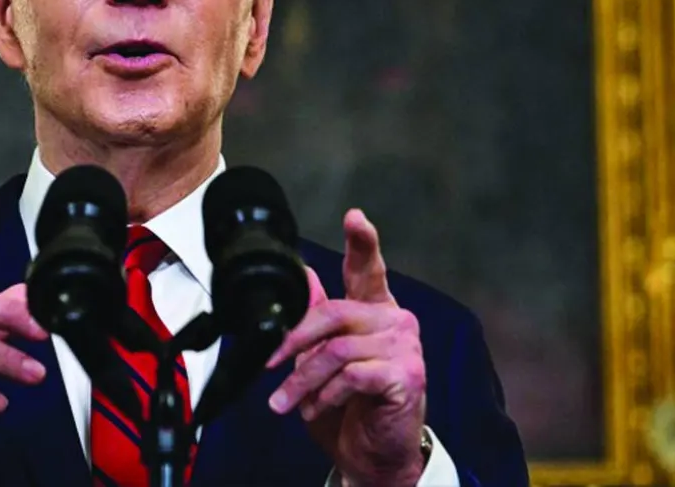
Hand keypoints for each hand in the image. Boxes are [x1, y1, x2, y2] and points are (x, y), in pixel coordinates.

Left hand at [266, 210, 426, 486]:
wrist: (374, 457)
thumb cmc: (351, 407)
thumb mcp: (326, 359)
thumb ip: (319, 317)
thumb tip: (302, 274)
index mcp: (377, 311)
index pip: (369, 270)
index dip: (363, 242)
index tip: (354, 216)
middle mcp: (396, 322)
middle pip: (333, 313)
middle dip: (293, 340)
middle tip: (268, 364)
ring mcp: (406, 348)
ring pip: (336, 350)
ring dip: (302, 380)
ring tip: (285, 401)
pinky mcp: (406, 376)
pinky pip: (351, 375)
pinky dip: (324, 395)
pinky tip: (315, 409)